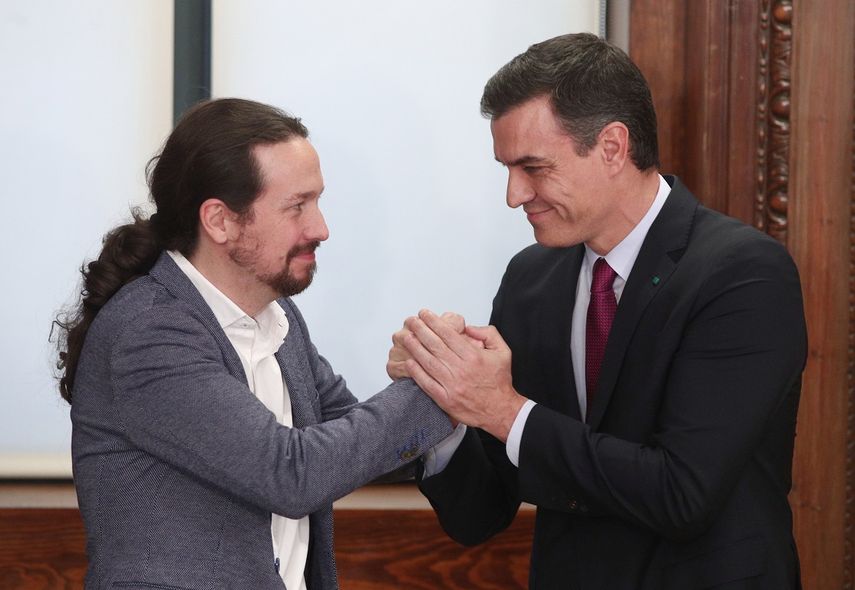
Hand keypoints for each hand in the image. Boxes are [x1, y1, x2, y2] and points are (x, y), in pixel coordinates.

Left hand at [400, 309, 526, 441]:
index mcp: (473, 356)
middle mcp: (461, 369)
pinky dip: (416, 373)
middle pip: (435, 345)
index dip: (434, 322)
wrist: (500, 411)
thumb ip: (488, 334)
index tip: (424, 314)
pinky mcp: (445, 399)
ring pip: (428, 362)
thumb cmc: (499, 382)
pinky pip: (427, 383)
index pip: (448, 334)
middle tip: (410, 321)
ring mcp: (452, 385)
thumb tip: (468, 328)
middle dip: (420, 330)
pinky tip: (409, 362)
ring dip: (415, 348)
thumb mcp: (503, 352)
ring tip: (406, 337)